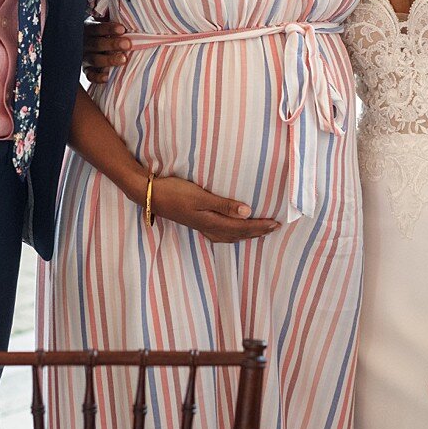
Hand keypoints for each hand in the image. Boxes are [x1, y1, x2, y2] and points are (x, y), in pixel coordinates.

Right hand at [83, 18, 130, 84]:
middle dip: (112, 44)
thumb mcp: (103, 20)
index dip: (108, 28)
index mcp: (87, 28)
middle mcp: (83, 43)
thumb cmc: (103, 30)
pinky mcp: (86, 70)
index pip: (96, 28)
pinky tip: (107, 77)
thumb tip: (126, 9)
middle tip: (128, 44)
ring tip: (124, 59)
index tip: (122, 29)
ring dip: (109, 60)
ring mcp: (83, 57)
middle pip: (96, 44)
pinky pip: (89, 75)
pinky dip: (97, 77)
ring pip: (94, 59)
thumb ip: (111, 16)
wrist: (87, 42)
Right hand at [148, 176, 279, 243]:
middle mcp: (209, 227)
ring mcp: (201, 226)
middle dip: (258, 231)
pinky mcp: (196, 222)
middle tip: (275, 228)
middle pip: (238, 234)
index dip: (260, 226)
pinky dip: (232, 234)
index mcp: (212, 222)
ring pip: (230, 236)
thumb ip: (224, 205)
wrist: (150, 196)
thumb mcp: (201, 196)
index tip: (276, 223)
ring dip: (246, 235)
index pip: (243, 227)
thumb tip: (248, 213)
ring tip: (259, 232)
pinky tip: (231, 231)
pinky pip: (220, 234)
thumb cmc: (175, 192)